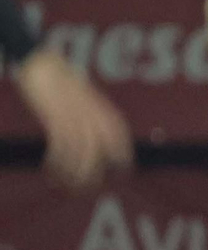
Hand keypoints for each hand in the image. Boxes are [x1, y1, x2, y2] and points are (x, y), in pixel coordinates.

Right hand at [15, 50, 131, 190]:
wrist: (41, 62)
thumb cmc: (60, 78)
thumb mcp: (82, 96)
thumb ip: (91, 112)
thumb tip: (96, 131)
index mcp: (101, 107)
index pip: (119, 135)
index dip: (122, 154)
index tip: (124, 170)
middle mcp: (91, 114)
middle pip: (99, 149)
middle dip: (95, 171)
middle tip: (88, 187)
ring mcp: (73, 116)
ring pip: (80, 152)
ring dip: (73, 173)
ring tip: (67, 185)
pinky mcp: (54, 118)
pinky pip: (60, 147)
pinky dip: (56, 163)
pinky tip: (51, 172)